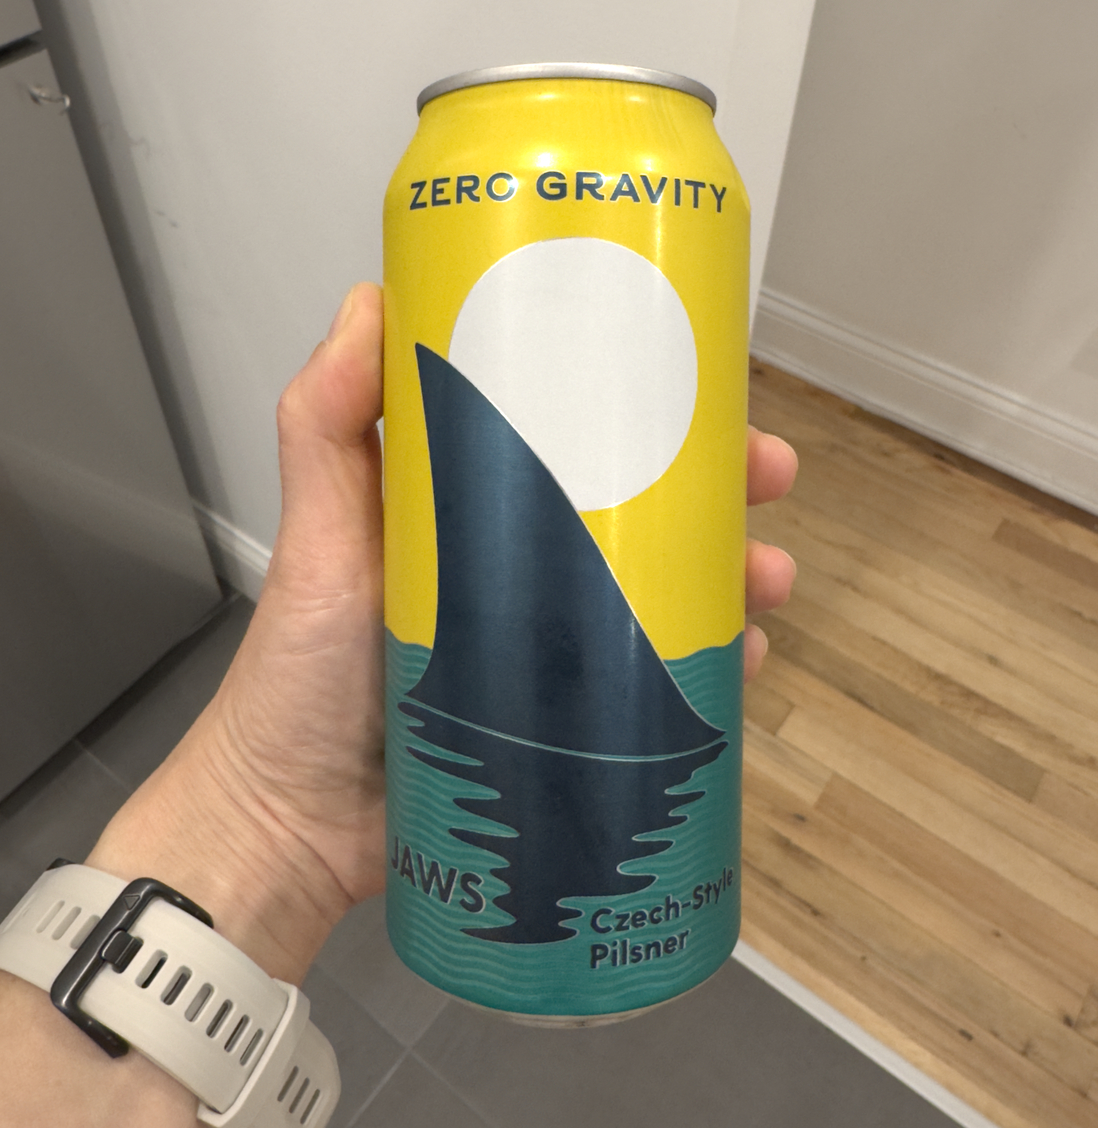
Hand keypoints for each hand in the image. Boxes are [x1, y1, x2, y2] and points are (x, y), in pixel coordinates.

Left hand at [89, 286, 796, 979]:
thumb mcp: (318, 536)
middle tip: (769, 478)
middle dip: (718, 490)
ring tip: (772, 580)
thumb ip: (326, 425)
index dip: (642, 405)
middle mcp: (523, 574)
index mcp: (474, 513)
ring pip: (667, 597)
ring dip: (734, 577)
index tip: (698, 379)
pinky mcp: (570, 727)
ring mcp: (553, 653)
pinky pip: (658, 688)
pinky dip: (713, 669)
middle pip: (641, 513)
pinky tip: (750, 664)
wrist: (294, 828)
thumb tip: (371, 299)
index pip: (572, 438)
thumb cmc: (300, 677)